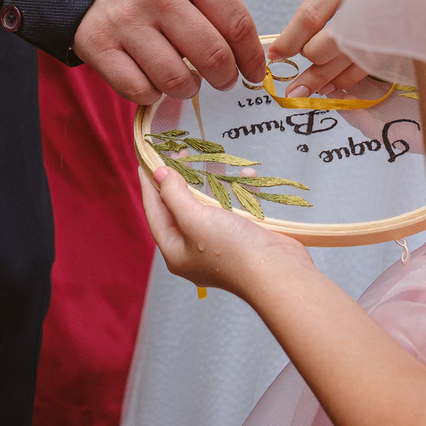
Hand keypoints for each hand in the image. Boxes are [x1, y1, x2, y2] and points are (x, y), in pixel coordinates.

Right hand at [75, 0, 265, 103]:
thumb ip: (211, 3)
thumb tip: (244, 55)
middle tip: (223, 81)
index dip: (253, 57)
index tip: (255, 72)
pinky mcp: (97, 45)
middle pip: (213, 56)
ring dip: (188, 89)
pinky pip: (138, 90)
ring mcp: (126, 21)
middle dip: (225, 78)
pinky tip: (154, 82)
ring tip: (187, 82)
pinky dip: (152, 94)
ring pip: (176, 80)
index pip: (237, 24)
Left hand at [140, 165, 311, 298]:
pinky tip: (247, 176)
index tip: (147, 160)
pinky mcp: (243, 237)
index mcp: (175, 250)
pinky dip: (240, 191)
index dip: (150, 184)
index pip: (155, 212)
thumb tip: (160, 175)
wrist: (278, 272)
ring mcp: (219, 243)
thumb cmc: (231, 249)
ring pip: (209, 206)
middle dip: (181, 179)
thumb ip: (174, 195)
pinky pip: (236, 208)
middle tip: (181, 153)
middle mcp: (193, 249)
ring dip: (212, 182)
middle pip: (180, 207)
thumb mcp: (194, 219)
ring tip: (212, 159)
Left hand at [267, 0, 399, 95]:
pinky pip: (370, 63)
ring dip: (326, 79)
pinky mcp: (400, 32)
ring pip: (349, 60)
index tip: (276, 56)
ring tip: (308, 89)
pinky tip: (334, 85)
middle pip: (329, 45)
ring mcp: (387, 15)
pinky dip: (349, 78)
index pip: (311, 16)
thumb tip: (298, 36)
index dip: (290, 42)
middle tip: (295, 78)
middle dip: (310, 64)